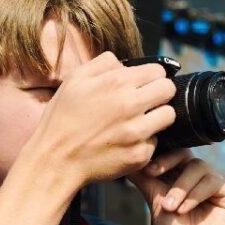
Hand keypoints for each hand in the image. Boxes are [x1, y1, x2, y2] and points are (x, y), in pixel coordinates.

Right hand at [26, 52, 175, 188]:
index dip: (152, 76)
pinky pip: (155, 143)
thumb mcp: (74, 80)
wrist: (55, 160)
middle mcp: (131, 105)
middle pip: (169, 90)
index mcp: (116, 83)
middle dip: (159, 93)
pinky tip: (126, 142)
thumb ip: (102, 63)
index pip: (158, 71)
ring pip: (169, 116)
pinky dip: (144, 142)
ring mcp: (137, 132)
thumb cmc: (61, 119)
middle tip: (145, 102)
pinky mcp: (139, 155)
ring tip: (138, 122)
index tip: (144, 85)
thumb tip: (123, 63)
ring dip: (157, 117)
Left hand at [126, 150, 224, 224]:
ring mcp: (214, 182)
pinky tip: (185, 210)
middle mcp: (198, 176)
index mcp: (180, 175)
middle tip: (154, 176)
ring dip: (181, 187)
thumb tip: (129, 160)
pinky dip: (196, 194)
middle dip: (168, 164)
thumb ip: (144, 179)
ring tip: (170, 208)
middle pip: (185, 155)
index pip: (173, 154)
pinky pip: (213, 181)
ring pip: (198, 167)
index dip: (161, 157)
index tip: (147, 170)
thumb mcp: (155, 201)